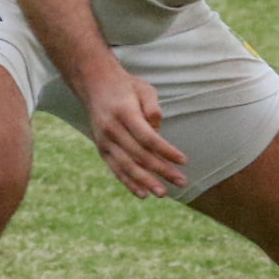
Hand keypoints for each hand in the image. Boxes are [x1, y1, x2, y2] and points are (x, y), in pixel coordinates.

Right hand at [79, 57, 187, 199]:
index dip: (166, 151)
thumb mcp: (144, 89)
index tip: (184, 161)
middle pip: (139, 155)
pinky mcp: (101, 149)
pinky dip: (129, 183)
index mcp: (124, 113)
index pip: (148, 138)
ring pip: (126, 166)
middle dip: (161, 170)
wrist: (94, 85)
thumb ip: (153, 107)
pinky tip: (143, 194)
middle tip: (181, 182)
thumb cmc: (127, 87)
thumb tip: (158, 130)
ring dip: (146, 182)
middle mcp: (112, 129)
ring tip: (163, 193)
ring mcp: (104, 141)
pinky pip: (116, 169)